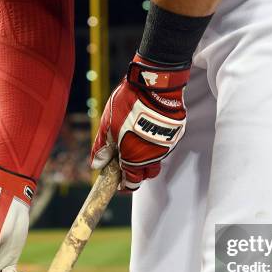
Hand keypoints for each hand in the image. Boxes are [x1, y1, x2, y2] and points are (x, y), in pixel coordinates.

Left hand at [90, 54, 190, 190]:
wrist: (155, 86)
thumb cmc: (128, 106)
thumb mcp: (107, 126)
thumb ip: (102, 148)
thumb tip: (97, 165)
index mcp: (135, 159)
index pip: (132, 183)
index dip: (125, 185)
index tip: (120, 183)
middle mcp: (154, 157)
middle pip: (147, 173)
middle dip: (137, 171)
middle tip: (126, 160)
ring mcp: (166, 146)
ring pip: (156, 158)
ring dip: (146, 155)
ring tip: (135, 140)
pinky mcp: (175, 134)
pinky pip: (163, 145)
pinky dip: (154, 142)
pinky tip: (147, 129)